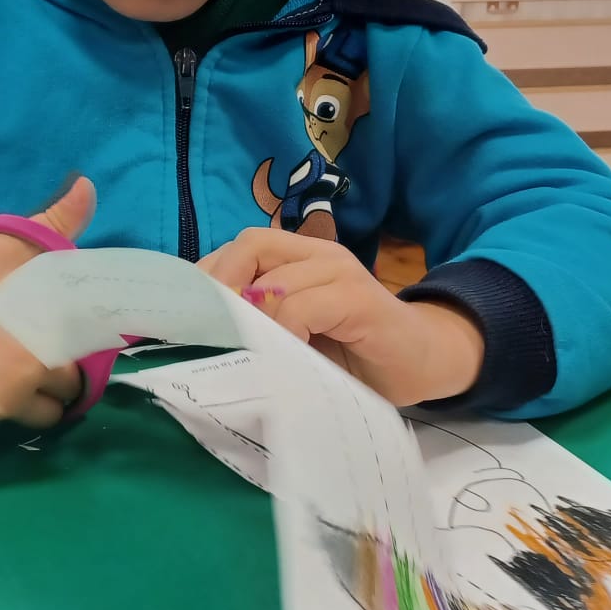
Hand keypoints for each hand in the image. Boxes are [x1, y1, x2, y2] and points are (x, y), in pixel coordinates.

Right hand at [0, 178, 98, 454]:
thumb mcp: (4, 246)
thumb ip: (54, 223)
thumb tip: (87, 187)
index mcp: (43, 351)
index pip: (76, 374)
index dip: (62, 362)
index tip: (42, 350)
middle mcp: (19, 394)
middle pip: (49, 407)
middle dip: (37, 388)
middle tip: (2, 359)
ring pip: (8, 425)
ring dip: (1, 408)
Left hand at [200, 228, 483, 406]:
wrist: (426, 364)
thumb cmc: (355, 357)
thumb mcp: (296, 340)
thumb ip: (260, 328)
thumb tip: (198, 342)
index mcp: (298, 258)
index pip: (237, 249)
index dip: (206, 278)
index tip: (184, 319)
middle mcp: (317, 255)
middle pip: (249, 246)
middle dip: (218, 287)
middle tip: (206, 333)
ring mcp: (339, 272)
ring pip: (272, 277)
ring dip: (246, 316)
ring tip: (236, 351)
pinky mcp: (359, 298)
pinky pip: (302, 305)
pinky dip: (281, 331)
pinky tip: (278, 357)